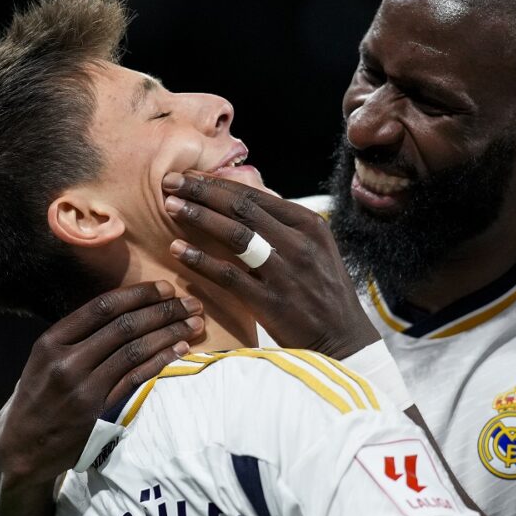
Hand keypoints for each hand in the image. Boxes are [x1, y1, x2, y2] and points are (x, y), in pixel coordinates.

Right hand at [0, 281, 203, 486]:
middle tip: (190, 304)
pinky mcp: (99, 412)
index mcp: (52, 341)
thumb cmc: (38, 394)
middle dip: (163, 311)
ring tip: (194, 324)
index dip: (139, 294)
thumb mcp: (45, 357)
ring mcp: (84, 389)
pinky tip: (180, 350)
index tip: (166, 288)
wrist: (22, 446)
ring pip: (136, 351)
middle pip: (125, 326)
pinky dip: (161, 361)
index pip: (103, 307)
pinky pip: (137, 379)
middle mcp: (67, 362)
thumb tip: (127, 306)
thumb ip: (79, 334)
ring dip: (170, 334)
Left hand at [161, 171, 378, 358]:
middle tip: (171, 181)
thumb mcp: (316, 249)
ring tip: (170, 206)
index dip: (219, 183)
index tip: (191, 175)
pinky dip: (201, 260)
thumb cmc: (325, 293)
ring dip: (199, 216)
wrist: (345, 340)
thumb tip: (245, 204)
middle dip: (203, 191)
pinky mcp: (271, 302)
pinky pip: (229, 275)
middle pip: (242, 208)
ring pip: (235, 234)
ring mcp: (285, 272)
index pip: (256, 195)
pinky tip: (178, 250)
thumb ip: (285, 227)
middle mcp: (299, 243)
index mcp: (309, 224)